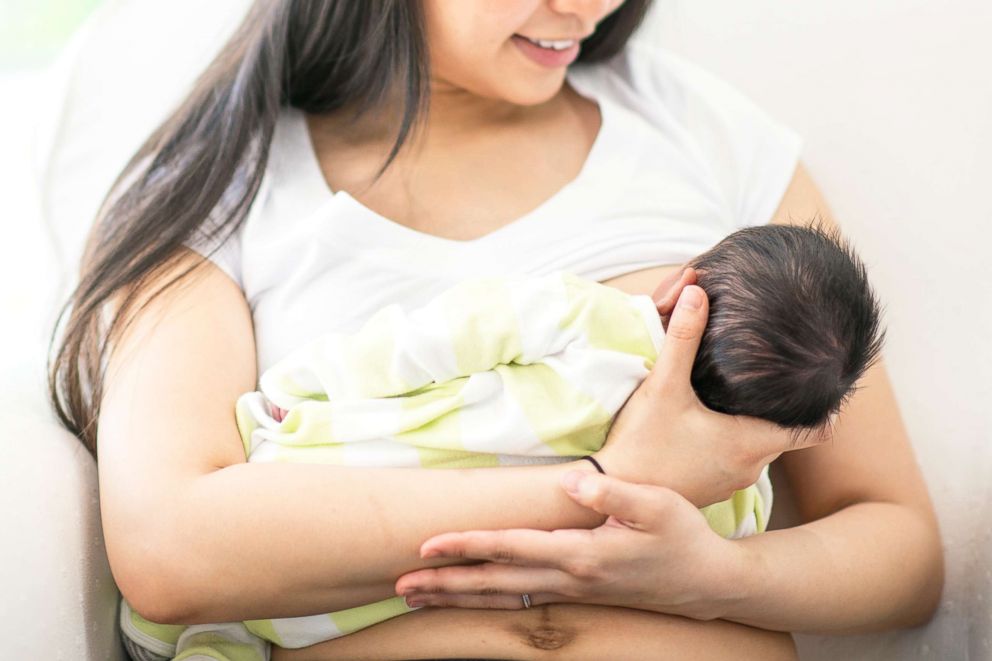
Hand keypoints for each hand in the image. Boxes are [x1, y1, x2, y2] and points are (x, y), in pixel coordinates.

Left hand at [395, 470, 748, 619]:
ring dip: (457, 597)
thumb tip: (567, 483)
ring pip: (502, 597)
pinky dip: (486, 600)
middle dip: (445, 584)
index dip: (467, 545)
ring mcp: (572, 591)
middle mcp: (570, 578)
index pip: (511, 549)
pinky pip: (520, 600)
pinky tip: (469, 598)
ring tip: (417, 597)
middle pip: (494, 583)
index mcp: (582, 554)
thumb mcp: (656, 504)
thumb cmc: (682, 537)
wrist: (708, 582)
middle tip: (399, 585)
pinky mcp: (577, 593)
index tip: (427, 546)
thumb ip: (610, 494)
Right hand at [593, 268, 825, 506]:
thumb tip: (697, 289)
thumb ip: (683, 337)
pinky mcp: (709, 489)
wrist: (613, 490)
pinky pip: (734, 461)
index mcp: (751, 442)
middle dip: (781, 408)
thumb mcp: (664, 385)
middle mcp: (749, 467)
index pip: (817, 430)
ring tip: (740, 396)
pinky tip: (709, 423)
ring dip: (752, 425)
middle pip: (785, 434)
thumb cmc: (642, 443)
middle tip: (775, 378)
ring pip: (757, 447)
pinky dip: (731, 442)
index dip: (828, 408)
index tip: (826, 385)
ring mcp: (730, 483)